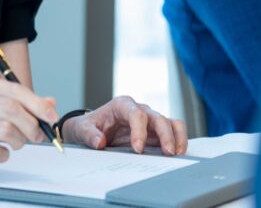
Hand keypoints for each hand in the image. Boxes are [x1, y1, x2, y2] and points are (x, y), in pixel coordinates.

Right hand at [0, 72, 57, 171]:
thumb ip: (20, 102)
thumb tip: (50, 103)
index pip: (14, 89)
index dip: (37, 104)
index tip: (52, 117)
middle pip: (10, 108)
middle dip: (31, 125)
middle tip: (37, 136)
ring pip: (4, 129)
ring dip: (19, 141)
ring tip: (17, 144)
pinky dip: (3, 155)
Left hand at [61, 96, 186, 155]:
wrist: (91, 129)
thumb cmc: (88, 126)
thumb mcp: (82, 129)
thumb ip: (89, 134)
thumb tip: (99, 142)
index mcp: (121, 105)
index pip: (136, 114)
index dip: (139, 131)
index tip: (138, 149)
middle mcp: (138, 110)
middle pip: (157, 118)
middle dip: (165, 135)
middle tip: (167, 153)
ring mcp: (149, 120)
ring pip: (171, 123)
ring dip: (177, 137)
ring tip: (177, 154)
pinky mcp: (155, 132)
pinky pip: (173, 132)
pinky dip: (179, 141)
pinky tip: (177, 154)